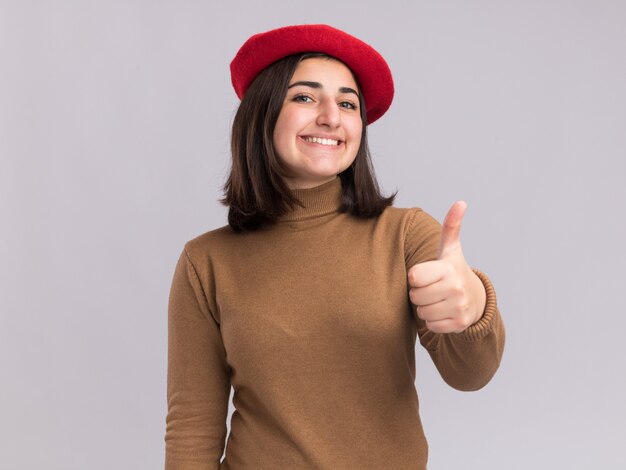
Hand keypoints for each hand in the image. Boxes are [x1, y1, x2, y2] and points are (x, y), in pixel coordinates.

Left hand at [407, 201, 486, 333]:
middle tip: (432, 288)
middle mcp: (455, 288)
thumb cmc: (453, 271)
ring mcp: (458, 307)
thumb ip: (451, 226)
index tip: (426, 274)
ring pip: (422, 313)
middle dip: (419, 294)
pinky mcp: (459, 324)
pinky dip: (434, 321)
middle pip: (415, 297)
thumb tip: (460, 202)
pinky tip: (443, 311)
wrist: (475, 299)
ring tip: (437, 299)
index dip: (415, 277)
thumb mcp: (450, 249)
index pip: (413, 277)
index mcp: (448, 269)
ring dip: (425, 308)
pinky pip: (431, 326)